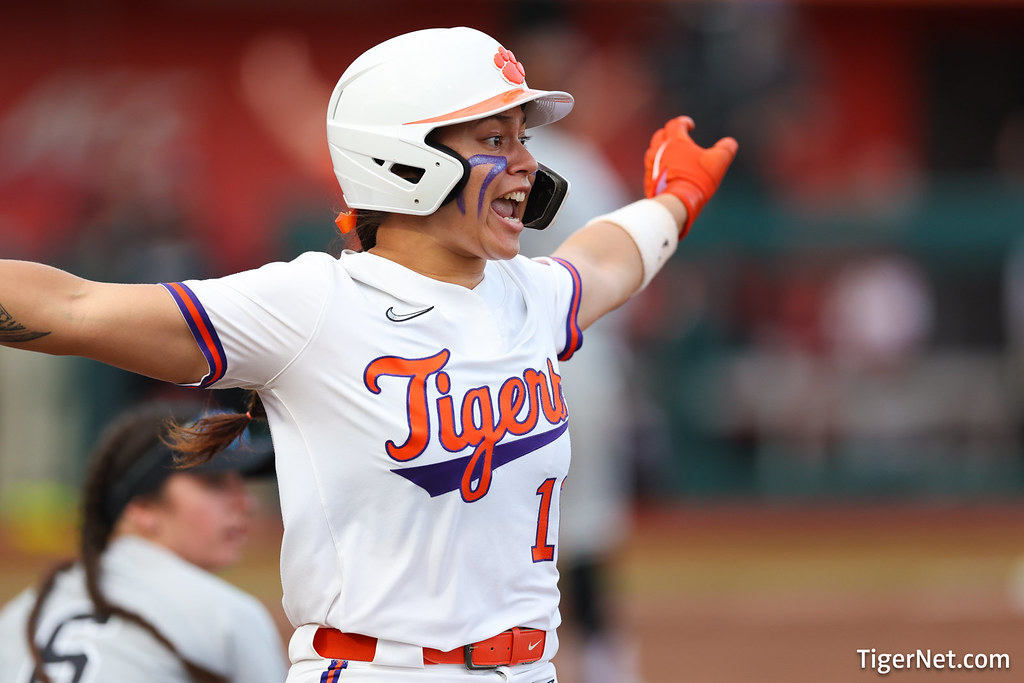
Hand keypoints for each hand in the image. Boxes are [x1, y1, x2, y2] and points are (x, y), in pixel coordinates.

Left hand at [643, 116, 737, 237]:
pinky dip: (657, 167)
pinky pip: (650, 169)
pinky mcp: (648, 181)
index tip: (690, 125)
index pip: (676, 124)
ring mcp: (651, 166)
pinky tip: (664, 172)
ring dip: (661, 150)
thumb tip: (731, 143)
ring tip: (670, 155)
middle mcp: (658, 151)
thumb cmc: (697, 179)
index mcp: (674, 142)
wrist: (676, 202)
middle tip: (678, 138)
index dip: (684, 122)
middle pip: (660, 136)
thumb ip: (726, 149)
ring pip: (652, 152)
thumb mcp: (718, 161)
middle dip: (669, 134)